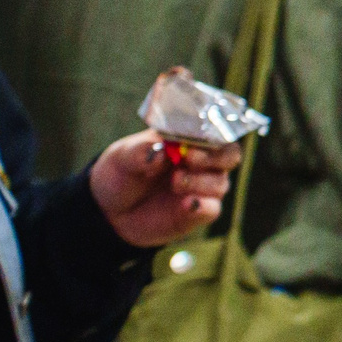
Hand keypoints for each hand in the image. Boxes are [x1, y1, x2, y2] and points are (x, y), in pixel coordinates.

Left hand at [88, 132, 240, 249]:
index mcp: (189, 139)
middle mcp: (203, 161)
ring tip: (175, 182)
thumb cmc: (122, 173)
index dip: (209, 132)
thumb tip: (160, 151)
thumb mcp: (122, 157)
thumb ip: (140, 151)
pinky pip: (212, 208)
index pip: (214, 130)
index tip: (191, 137)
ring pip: (220, 182)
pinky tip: (187, 204)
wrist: (111, 210)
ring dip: (200, 181)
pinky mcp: (198, 212)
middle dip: (215, 156)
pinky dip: (203, 206)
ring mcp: (203, 187)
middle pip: (230, 154)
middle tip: (189, 158)